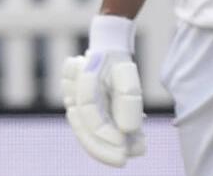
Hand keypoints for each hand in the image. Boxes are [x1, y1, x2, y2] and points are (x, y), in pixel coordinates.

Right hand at [62, 15, 145, 166]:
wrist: (107, 53)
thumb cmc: (116, 61)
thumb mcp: (126, 74)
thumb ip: (128, 99)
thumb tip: (127, 130)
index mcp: (82, 83)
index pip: (89, 115)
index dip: (104, 133)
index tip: (123, 146)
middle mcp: (73, 98)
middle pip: (84, 130)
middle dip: (104, 149)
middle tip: (124, 159)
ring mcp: (76, 108)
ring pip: (88, 134)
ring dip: (109, 147)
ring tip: (138, 148)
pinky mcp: (84, 116)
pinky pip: (93, 133)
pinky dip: (111, 141)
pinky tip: (137, 143)